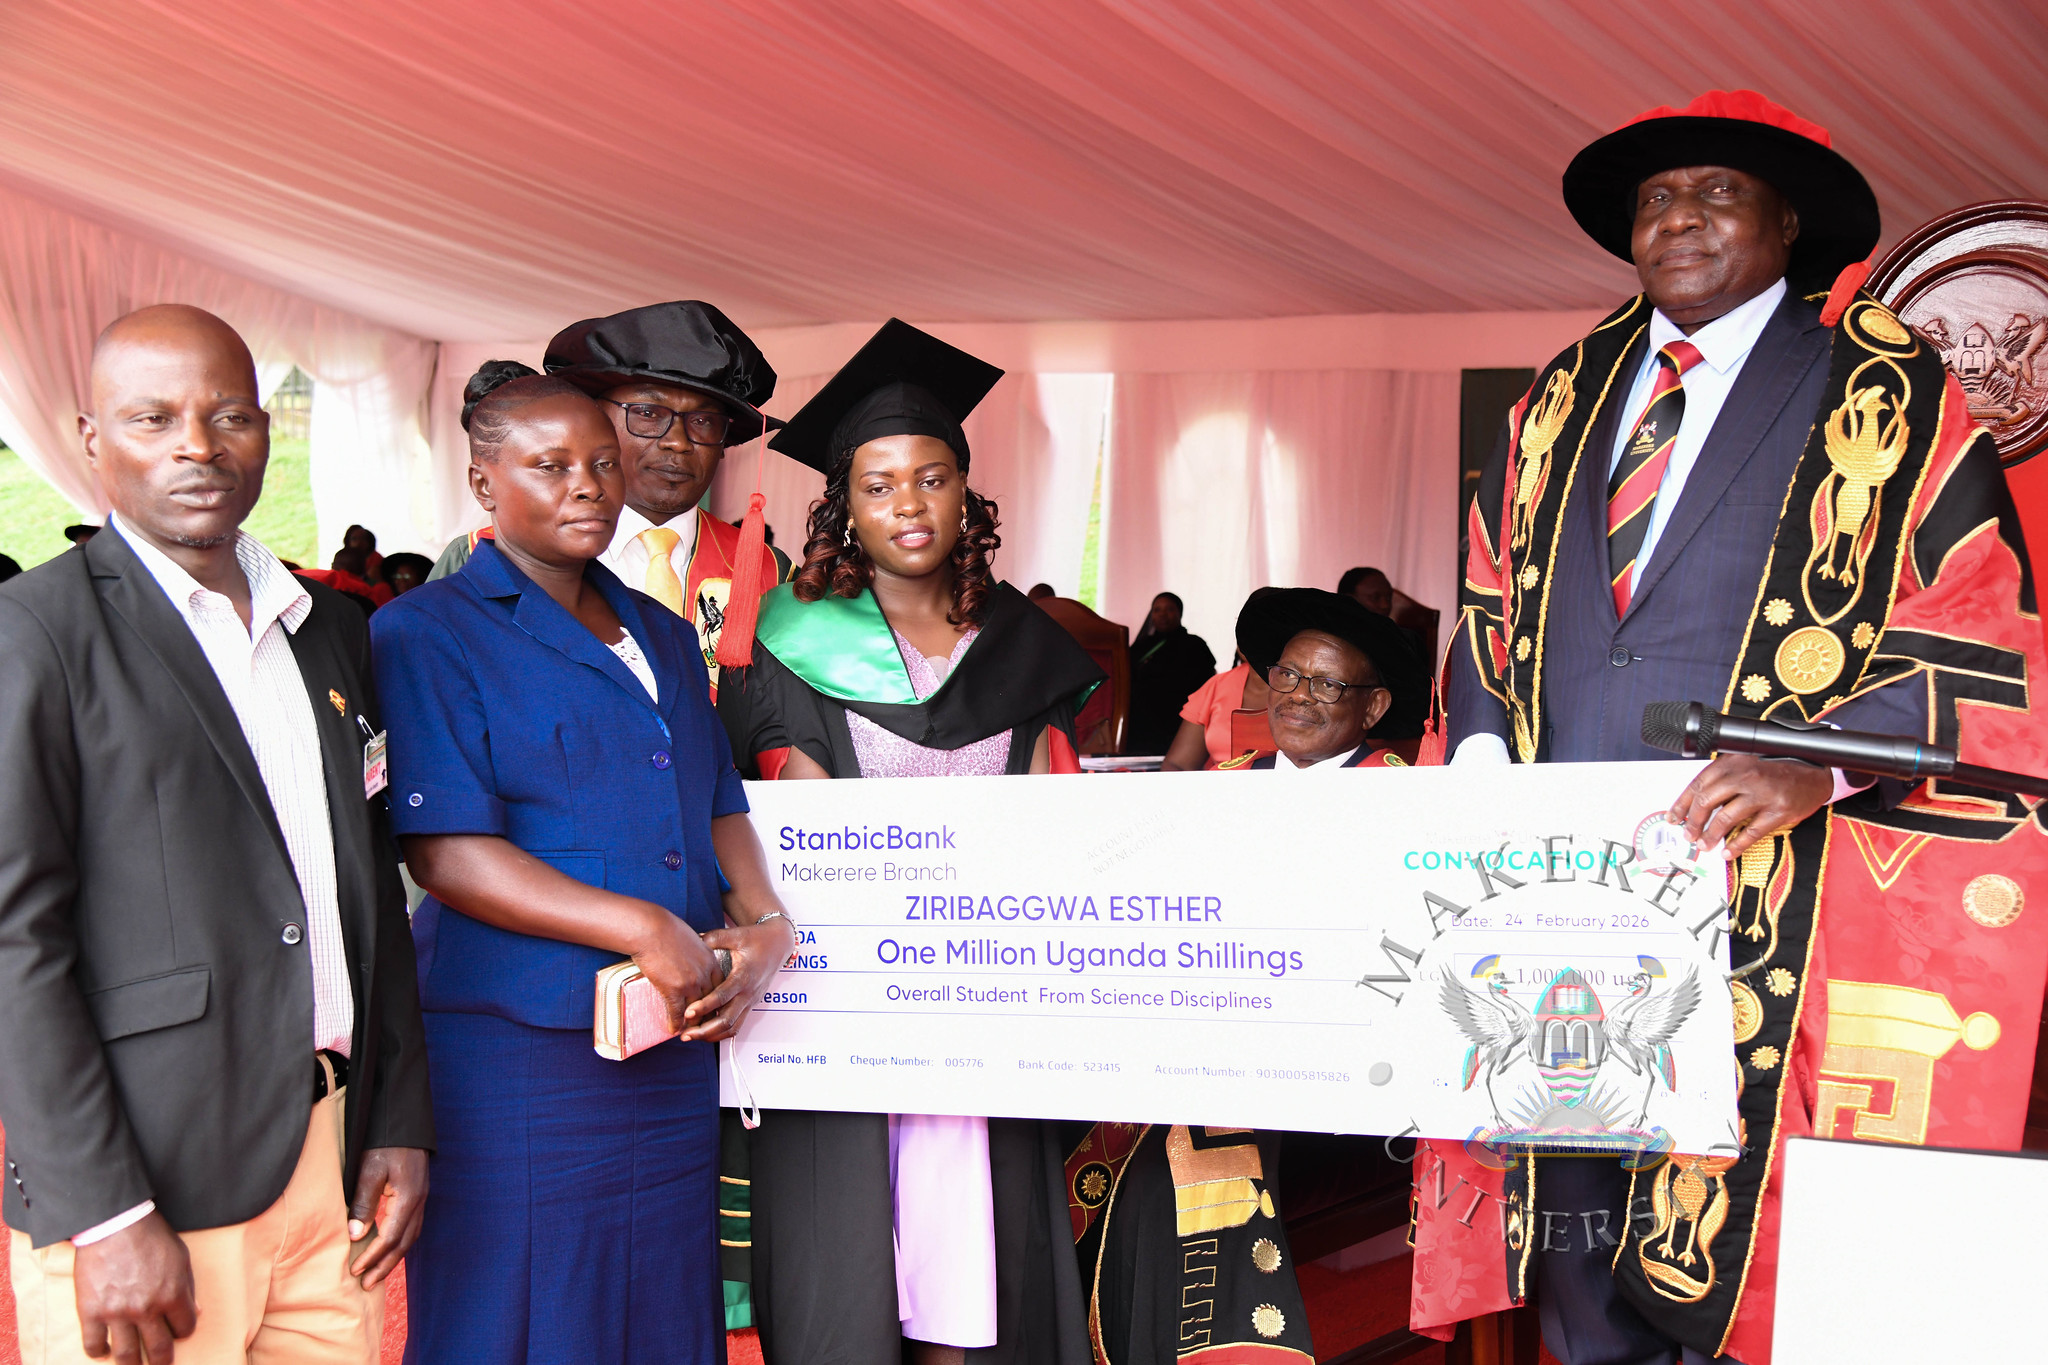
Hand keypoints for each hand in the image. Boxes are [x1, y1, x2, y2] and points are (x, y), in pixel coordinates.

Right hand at [74, 1211, 195, 1363]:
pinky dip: (98, 1352)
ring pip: (125, 1355)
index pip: (185, 1329)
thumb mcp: (181, 1259)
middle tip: (161, 1363)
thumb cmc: (151, 1237)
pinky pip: (93, 1345)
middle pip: (158, 1349)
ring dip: (131, 1364)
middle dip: (162, 1360)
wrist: (114, 1224)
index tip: (178, 1332)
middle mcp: (146, 1309)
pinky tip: (103, 1350)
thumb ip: (187, 1288)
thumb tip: (196, 1312)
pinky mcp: (90, 1312)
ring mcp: (117, 1313)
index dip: (184, 1331)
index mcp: (173, 1295)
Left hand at [346, 1146, 428, 1288]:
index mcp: (409, 1197)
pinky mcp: (417, 1193)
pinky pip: (411, 1226)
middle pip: (405, 1243)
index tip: (355, 1270)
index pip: (390, 1237)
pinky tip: (387, 1248)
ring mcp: (421, 1197)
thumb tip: (355, 1235)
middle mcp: (419, 1201)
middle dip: (385, 1265)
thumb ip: (364, 1203)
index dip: (373, 1256)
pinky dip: (399, 1242)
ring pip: (410, 1236)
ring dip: (393, 1257)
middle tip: (366, 1284)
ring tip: (376, 1273)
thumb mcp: (369, 1170)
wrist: (404, 1121)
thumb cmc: (385, 1142)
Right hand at [630, 902, 722, 1029]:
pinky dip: (675, 1023)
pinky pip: (677, 1013)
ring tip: (689, 1033)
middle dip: (708, 1016)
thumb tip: (691, 957)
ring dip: (692, 1024)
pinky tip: (672, 1029)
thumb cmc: (666, 929)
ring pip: (696, 1011)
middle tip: (704, 1026)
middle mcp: (704, 974)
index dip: (715, 1000)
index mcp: (710, 960)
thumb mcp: (691, 939)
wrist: (651, 929)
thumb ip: (696, 952)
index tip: (712, 1007)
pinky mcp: (674, 990)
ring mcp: (690, 983)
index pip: (719, 987)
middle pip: (711, 1002)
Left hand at [680, 916, 797, 1042]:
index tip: (687, 1013)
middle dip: (705, 1030)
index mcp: (744, 976)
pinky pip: (737, 1025)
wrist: (778, 944)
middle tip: (685, 1034)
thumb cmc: (756, 939)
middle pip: (727, 1020)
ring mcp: (751, 1001)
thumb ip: (714, 938)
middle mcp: (748, 992)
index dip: (704, 1006)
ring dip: (712, 1035)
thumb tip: (693, 939)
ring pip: (733, 1027)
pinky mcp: (751, 1005)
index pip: (722, 996)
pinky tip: (706, 1033)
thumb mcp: (735, 935)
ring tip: (692, 1036)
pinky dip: (721, 1032)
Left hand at [1669, 754, 1833, 856]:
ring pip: (1726, 818)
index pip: (1697, 785)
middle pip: (1707, 802)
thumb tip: (1695, 805)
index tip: (1673, 819)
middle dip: (1693, 822)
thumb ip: (1722, 779)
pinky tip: (1728, 852)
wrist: (1814, 771)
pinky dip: (1736, 845)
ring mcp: (1762, 793)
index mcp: (1732, 762)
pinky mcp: (1779, 810)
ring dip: (1711, 836)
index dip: (1681, 804)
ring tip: (1705, 846)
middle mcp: (1745, 776)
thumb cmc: (1774, 768)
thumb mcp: (1745, 764)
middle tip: (1689, 836)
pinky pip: (1751, 832)